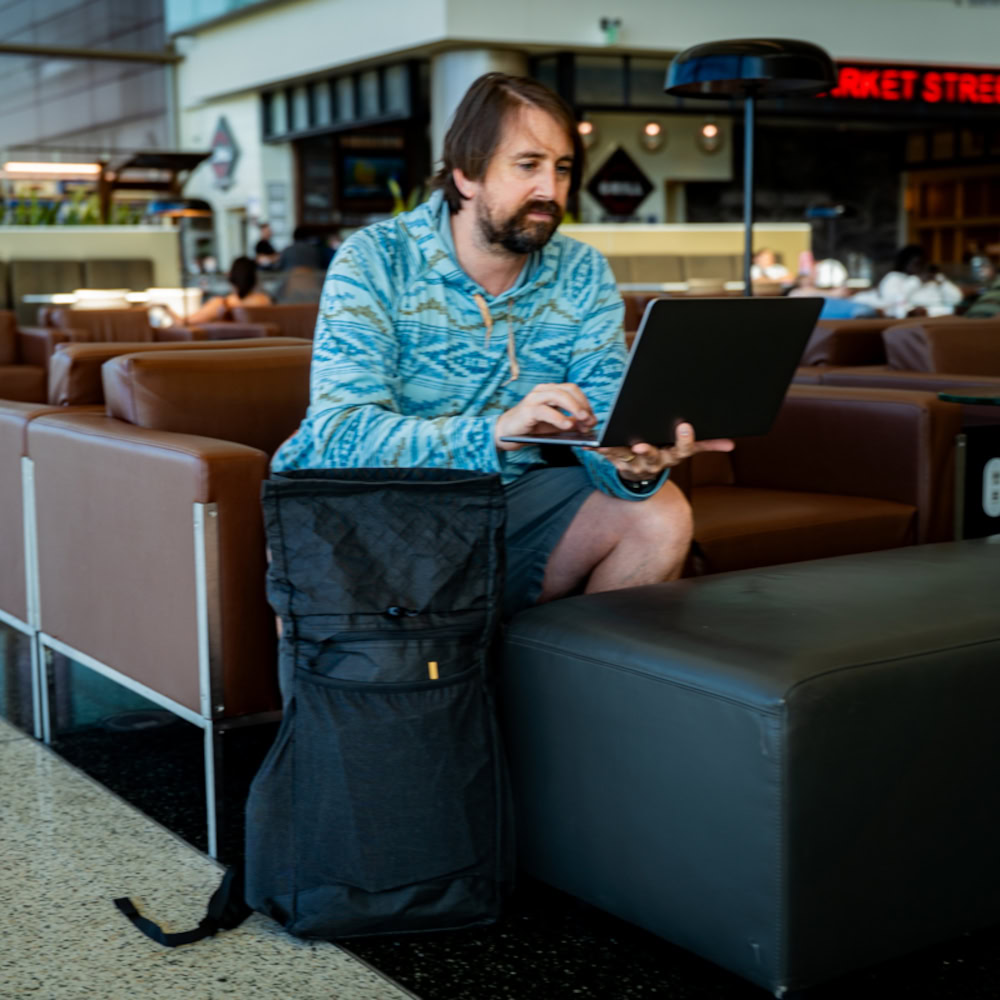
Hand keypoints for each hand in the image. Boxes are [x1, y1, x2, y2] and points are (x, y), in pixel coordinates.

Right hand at [495, 382, 596, 450]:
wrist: (506, 433)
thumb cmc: (532, 428)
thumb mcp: (555, 425)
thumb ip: (571, 423)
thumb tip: (589, 424)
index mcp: (551, 391)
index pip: (573, 390)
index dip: (585, 402)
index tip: (593, 418)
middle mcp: (543, 391)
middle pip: (569, 390)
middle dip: (582, 404)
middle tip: (590, 419)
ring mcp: (534, 398)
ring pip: (559, 396)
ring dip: (574, 408)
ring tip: (583, 420)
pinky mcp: (527, 410)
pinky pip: (545, 411)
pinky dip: (558, 418)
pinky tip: (567, 425)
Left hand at [596, 422, 733, 480]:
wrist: (641, 477)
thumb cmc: (665, 452)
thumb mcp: (684, 448)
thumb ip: (707, 444)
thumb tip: (731, 444)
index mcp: (672, 456)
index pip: (682, 451)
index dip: (684, 441)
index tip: (684, 426)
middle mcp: (654, 463)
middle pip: (652, 457)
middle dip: (647, 451)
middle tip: (641, 445)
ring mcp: (634, 464)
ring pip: (625, 458)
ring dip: (615, 451)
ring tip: (606, 443)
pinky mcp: (616, 462)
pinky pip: (606, 456)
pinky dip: (596, 449)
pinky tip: (587, 443)